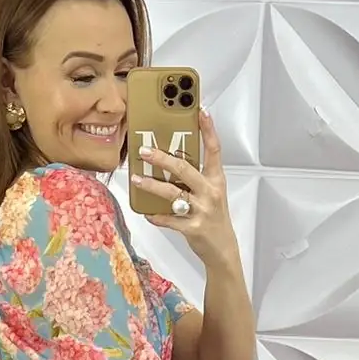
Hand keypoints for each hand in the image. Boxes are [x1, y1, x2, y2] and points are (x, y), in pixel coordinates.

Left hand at [131, 108, 238, 267]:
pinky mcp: (193, 228)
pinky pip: (169, 219)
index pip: (214, 149)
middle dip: (162, 159)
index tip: (200, 111)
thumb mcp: (210, 192)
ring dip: (152, 186)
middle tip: (144, 151)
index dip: (208, 129)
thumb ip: (193, 177)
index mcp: (215, 179)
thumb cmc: (212, 216)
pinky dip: (156, 216)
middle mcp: (210, 192)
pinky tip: (146, 212)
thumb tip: (168, 160)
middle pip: (185, 169)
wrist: (222, 248)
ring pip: (173, 194)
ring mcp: (202, 210)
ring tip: (136, 179)